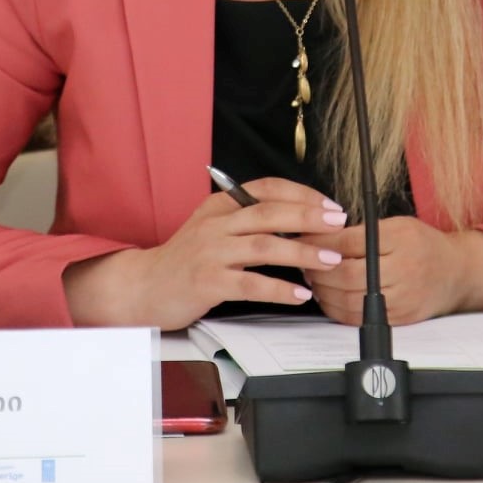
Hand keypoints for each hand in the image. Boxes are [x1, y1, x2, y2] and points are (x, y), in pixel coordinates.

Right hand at [63, 177, 348, 329]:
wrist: (143, 286)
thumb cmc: (184, 260)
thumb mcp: (212, 230)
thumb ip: (247, 222)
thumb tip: (298, 221)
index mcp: (220, 207)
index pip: (266, 188)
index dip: (301, 194)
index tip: (329, 205)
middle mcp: (216, 224)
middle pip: (270, 213)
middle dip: (310, 217)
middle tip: (339, 224)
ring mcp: (211, 253)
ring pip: (265, 246)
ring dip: (302, 252)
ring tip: (329, 260)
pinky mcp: (208, 282)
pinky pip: (251, 283)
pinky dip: (279, 288)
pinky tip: (299, 293)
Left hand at [301, 217, 482, 325]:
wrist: (457, 273)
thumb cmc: (423, 245)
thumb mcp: (397, 225)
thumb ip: (362, 231)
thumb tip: (320, 235)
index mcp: (401, 239)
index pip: (350, 241)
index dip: (321, 241)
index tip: (304, 237)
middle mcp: (403, 269)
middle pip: (347, 275)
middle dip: (318, 269)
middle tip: (304, 261)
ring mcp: (402, 297)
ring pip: (349, 300)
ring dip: (324, 291)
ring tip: (314, 279)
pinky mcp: (399, 318)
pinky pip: (359, 318)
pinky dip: (337, 309)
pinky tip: (329, 297)